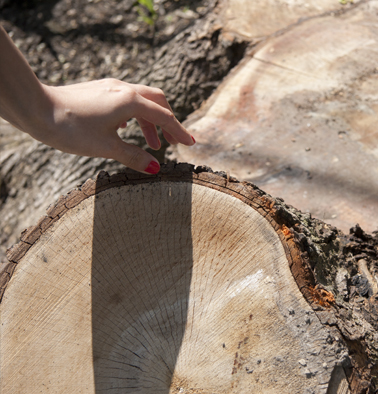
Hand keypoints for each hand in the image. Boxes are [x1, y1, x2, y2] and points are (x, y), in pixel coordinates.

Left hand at [32, 79, 194, 173]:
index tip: (190, 143)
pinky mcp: (98, 90)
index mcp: (130, 102)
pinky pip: (125, 100)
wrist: (35, 108)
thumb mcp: (106, 147)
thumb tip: (155, 169)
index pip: (164, 117)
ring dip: (150, 121)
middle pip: (157, 101)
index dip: (179, 131)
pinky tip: (125, 129)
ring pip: (140, 100)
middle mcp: (123, 89)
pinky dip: (135, 115)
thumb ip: (133, 157)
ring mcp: (109, 87)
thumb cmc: (70, 128)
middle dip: (168, 121)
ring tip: (151, 143)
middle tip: (172, 141)